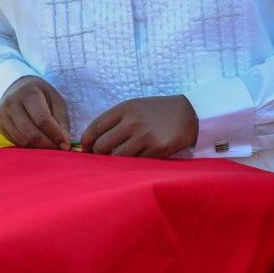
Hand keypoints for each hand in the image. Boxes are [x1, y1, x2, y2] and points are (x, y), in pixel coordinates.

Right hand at [0, 76, 71, 149]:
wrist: (17, 87)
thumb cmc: (40, 94)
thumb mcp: (55, 100)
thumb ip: (61, 122)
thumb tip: (64, 144)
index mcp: (28, 93)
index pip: (42, 119)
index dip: (55, 134)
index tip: (65, 145)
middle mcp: (12, 103)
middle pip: (31, 133)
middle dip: (48, 144)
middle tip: (58, 149)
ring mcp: (2, 114)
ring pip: (22, 140)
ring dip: (39, 148)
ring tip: (50, 146)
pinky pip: (15, 142)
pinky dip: (29, 146)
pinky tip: (37, 143)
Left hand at [81, 96, 198, 158]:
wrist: (188, 113)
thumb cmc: (157, 111)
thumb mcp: (135, 107)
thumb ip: (116, 120)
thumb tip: (94, 141)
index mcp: (125, 108)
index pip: (96, 127)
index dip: (86, 141)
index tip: (85, 148)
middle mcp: (133, 121)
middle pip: (103, 145)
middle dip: (98, 154)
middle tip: (101, 157)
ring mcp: (145, 136)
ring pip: (117, 157)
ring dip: (113, 162)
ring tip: (115, 161)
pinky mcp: (156, 150)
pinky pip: (135, 163)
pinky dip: (130, 165)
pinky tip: (132, 163)